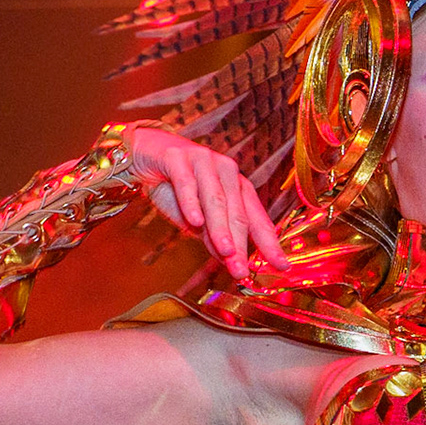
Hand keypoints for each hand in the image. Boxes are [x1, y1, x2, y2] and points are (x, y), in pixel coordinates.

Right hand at [125, 126, 290, 280]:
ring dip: (220, 227)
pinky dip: (191, 203)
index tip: (282, 266)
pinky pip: (187, 183)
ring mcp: (204, 161)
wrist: (143, 154)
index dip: (269, 243)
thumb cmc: (174, 187)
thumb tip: (231, 263)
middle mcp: (226, 172)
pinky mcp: (178, 157)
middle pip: (238, 212)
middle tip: (242, 271)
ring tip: (226, 251)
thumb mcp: (196, 219)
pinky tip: (195, 221)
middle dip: (241, 244)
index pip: (257, 218)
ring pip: (216, 199)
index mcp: (237, 187)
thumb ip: (213, 238)